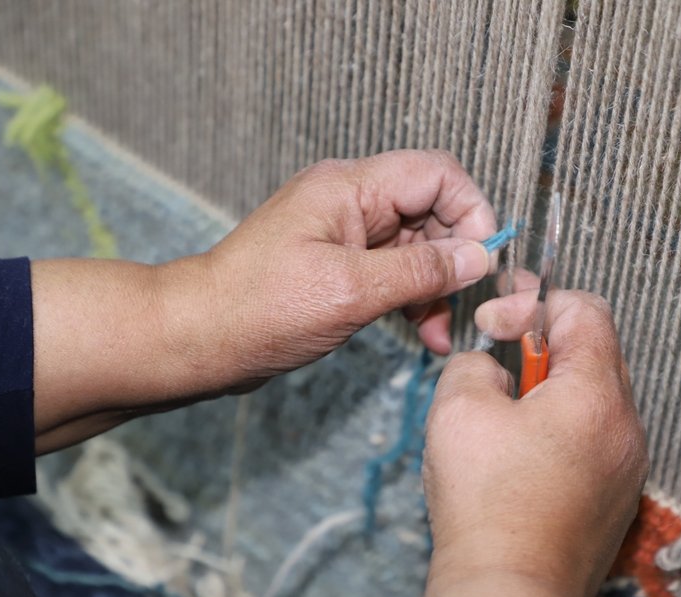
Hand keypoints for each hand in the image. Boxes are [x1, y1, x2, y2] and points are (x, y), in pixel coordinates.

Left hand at [32, 150, 494, 449]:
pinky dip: (413, 299)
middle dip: (456, 258)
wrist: (198, 338)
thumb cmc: (257, 309)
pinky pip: (395, 272)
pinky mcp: (341, 266)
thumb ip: (420, 271)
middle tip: (467, 305)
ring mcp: (346, 234)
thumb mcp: (351, 291)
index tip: (483, 260)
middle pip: (432, 212)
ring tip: (441, 333)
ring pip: (418, 247)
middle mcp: (351, 202)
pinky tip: (423, 334)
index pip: (437, 174)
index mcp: (349, 187)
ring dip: (437, 288)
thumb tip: (477, 258)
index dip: (471, 211)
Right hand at [412, 282, 647, 596]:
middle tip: (497, 362)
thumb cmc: (486, 505)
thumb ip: (476, 364)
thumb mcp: (458, 409)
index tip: (496, 324)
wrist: (510, 593)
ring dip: (550, 393)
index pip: (585, 311)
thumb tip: (491, 369)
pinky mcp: (616, 501)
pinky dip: (561, 434)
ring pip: (594, 401)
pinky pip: (595, 444)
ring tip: (505, 419)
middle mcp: (626, 428)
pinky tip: (520, 461)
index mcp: (596, 393)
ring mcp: (626, 468)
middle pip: (594, 354)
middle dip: (542, 348)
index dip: (535, 304)